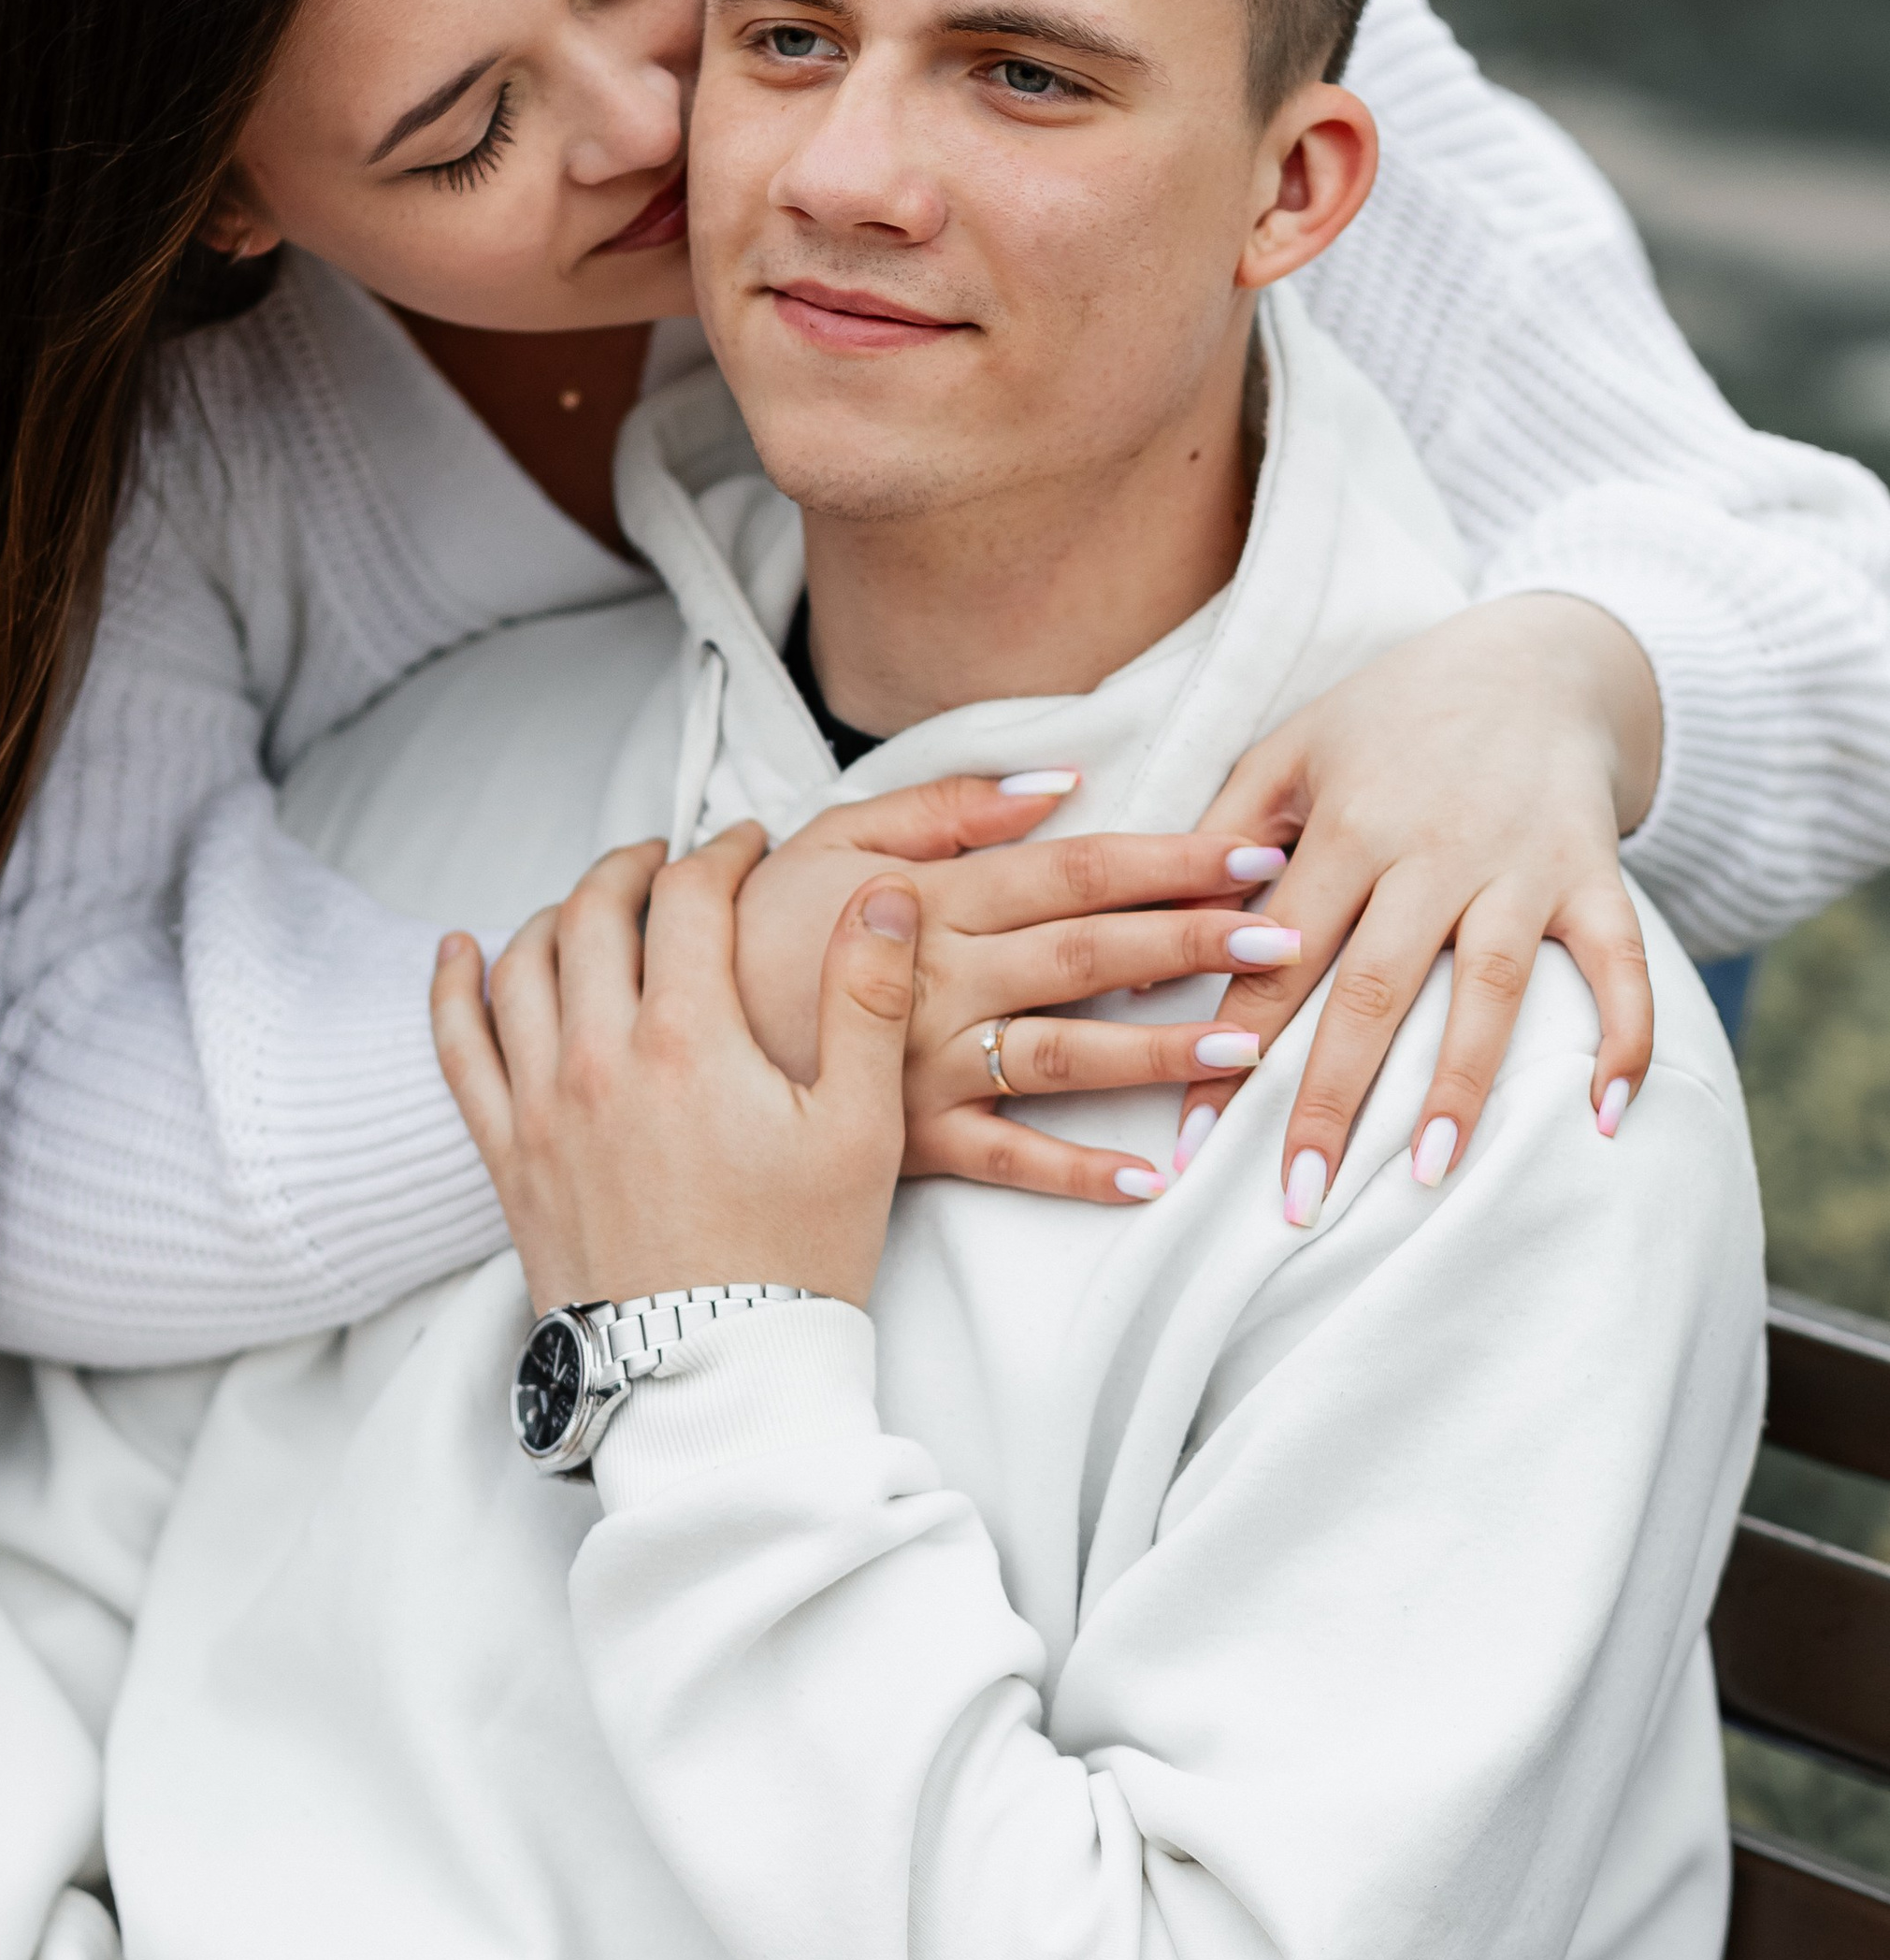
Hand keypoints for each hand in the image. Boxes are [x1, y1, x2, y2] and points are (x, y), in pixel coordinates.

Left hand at [432, 827, 916, 1314]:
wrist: (711, 1379)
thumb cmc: (796, 1261)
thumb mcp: (860, 1128)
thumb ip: (867, 1000)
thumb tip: (881, 898)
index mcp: (688, 1042)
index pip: (689, 899)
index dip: (721, 854)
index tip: (747, 845)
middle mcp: (597, 1059)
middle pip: (595, 913)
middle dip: (636, 868)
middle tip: (671, 861)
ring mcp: (540, 1108)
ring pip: (522, 964)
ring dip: (558, 911)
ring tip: (596, 900)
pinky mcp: (507, 1157)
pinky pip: (458, 1050)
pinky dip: (452, 989)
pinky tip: (458, 950)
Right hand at [734, 777, 1300, 1207]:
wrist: (668, 1028)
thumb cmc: (757, 926)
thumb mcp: (834, 835)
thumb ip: (946, 805)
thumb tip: (1059, 782)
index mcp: (932, 897)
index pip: (1072, 870)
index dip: (1169, 860)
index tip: (1257, 851)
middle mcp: (939, 977)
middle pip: (1088, 952)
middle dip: (1195, 941)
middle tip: (1290, 935)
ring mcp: (924, 1063)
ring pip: (1064, 1054)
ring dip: (1163, 1051)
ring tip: (1254, 1045)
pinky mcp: (908, 1137)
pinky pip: (1006, 1158)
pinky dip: (1078, 1172)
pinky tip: (1154, 1177)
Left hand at [1181, 596, 1661, 1212]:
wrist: (1534, 657)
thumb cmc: (1388, 717)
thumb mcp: (1287, 753)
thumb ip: (1213, 851)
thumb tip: (1146, 971)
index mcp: (1345, 823)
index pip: (1276, 956)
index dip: (1232, 1049)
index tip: (1196, 1142)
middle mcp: (1432, 847)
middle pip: (1374, 987)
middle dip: (1333, 1097)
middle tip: (1298, 1197)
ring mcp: (1520, 863)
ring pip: (1489, 984)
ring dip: (1460, 1084)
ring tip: (1431, 1177)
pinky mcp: (1595, 871)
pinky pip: (1620, 961)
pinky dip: (1625, 1037)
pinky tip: (1607, 1118)